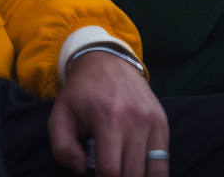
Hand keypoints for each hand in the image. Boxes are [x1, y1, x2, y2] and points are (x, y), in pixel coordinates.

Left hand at [49, 51, 168, 176]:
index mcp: (108, 117)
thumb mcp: (60, 115)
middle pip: (132, 174)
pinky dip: (152, 173)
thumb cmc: (80, 92)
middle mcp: (135, 119)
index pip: (110, 170)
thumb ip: (62, 147)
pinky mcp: (162, 120)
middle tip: (107, 174)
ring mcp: (152, 120)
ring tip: (122, 173)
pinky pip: (164, 161)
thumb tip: (82, 168)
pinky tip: (138, 172)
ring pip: (152, 172)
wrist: (105, 59)